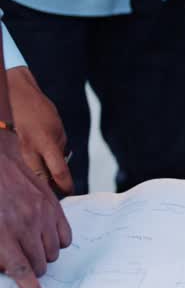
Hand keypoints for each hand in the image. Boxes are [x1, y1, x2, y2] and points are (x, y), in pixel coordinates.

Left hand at [0, 131, 71, 287]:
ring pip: (53, 252)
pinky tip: (41, 231)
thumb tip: (7, 270)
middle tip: (17, 255)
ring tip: (26, 239)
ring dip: (42, 252)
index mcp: (2, 234)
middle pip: (40, 265)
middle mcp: (25, 226)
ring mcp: (41, 214)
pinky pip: (65, 236)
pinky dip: (55, 239)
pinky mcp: (52, 205)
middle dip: (31, 266)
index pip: (22, 273)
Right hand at [7, 67, 71, 193]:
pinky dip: (30, 173)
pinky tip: (36, 174)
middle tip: (60, 191)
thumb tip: (60, 168)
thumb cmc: (40, 112)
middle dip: (52, 189)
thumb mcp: (58, 130)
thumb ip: (59, 150)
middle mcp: (29, 151)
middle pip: (41, 180)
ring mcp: (18, 152)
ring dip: (40, 182)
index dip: (66, 185)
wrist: (15, 97)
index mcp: (45, 144)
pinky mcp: (12, 151)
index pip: (59, 173)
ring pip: (30, 175)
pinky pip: (22, 167)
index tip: (70, 191)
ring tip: (49, 184)